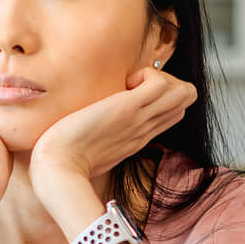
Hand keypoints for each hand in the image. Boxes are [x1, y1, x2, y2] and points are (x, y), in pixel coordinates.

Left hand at [28, 65, 197, 201]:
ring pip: (183, 90)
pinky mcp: (127, 109)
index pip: (174, 111)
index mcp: (138, 137)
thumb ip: (102, 136)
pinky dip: (146, 74)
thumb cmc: (66, 161)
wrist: (58, 169)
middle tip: (133, 87)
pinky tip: (124, 84)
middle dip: (167, 82)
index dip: (161, 95)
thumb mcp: (92, 149)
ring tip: (130, 85)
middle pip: (185, 98)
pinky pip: (159, 82)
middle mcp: (145, 129)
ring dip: (161, 77)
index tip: (132, 95)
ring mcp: (140, 119)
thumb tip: (92, 126)